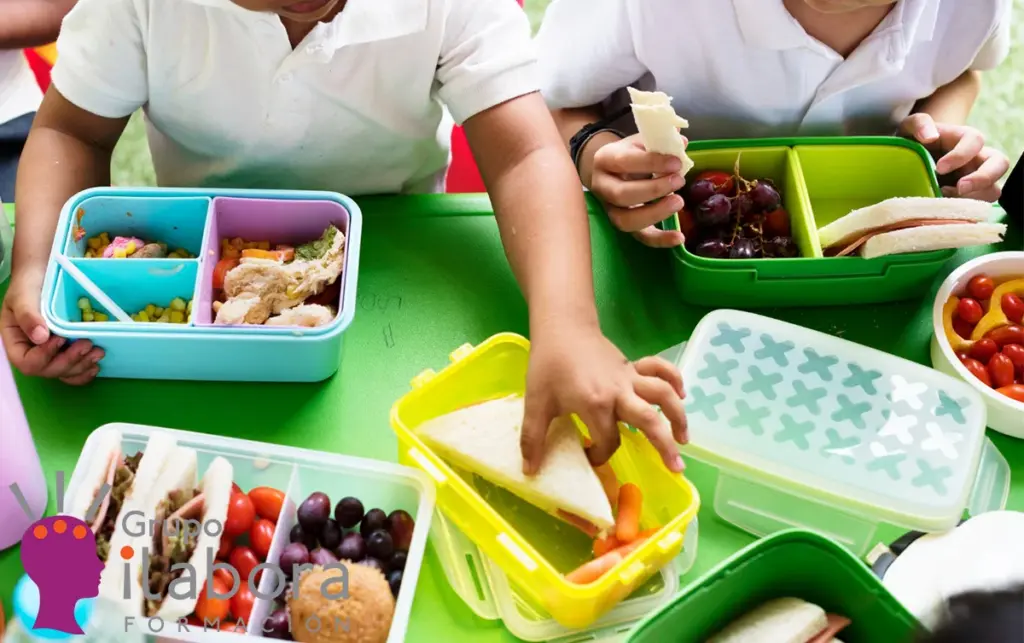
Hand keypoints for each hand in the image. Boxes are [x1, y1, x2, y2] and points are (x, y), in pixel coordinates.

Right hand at [1, 272, 102, 383]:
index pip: (26, 362)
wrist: (43, 274)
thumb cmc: (29, 284)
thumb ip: (28, 315)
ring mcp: (50, 353)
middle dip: (69, 362)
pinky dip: (85, 370)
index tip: (60, 338)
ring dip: (81, 366)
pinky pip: (73, 370)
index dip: (44, 356)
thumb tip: (41, 337)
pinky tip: (95, 364)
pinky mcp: (65, 350)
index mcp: (16, 341)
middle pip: (47, 370)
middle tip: (87, 345)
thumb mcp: (23, 295)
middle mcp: (32, 351)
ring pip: (63, 372)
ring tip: (98, 352)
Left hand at [520, 326, 686, 474]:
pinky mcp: (633, 366)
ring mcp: (629, 378)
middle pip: (650, 420)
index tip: (590, 456)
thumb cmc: (548, 364)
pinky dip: (674, 379)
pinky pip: (660, 370)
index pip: (608, 440)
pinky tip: (682, 395)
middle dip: (665, 446)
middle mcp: (618, 392)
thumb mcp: (536, 402)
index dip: (600, 455)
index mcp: (595, 404)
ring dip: (678, 416)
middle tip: (676, 469)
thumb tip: (530, 471)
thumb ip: (533, 438)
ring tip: (684, 440)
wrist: (562, 327)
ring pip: (663, 395)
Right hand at [589, 134, 687, 247]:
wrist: (613, 169)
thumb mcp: (640, 142)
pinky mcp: (624, 224)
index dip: (651, 163)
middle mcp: (602, 187)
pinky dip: (660, 240)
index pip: (624, 162)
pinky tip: (679, 238)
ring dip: (654, 213)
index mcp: (605, 160)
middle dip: (653, 189)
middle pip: (621, 195)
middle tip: (679, 181)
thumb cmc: (630, 154)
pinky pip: (639, 237)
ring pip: (625, 220)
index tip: (676, 162)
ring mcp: (610, 209)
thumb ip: (659, 141)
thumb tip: (681, 143)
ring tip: (678, 202)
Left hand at [900, 114, 1009, 201]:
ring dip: (974, 198)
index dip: (961, 154)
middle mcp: (977, 158)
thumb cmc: (914, 141)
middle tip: (959, 188)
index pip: (975, 140)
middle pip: (1000, 164)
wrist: (911, 159)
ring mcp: (976, 179)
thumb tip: (930, 136)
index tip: (939, 168)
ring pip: (993, 190)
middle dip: (983, 178)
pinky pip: (977, 207)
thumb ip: (920, 124)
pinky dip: (964, 211)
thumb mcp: (910, 126)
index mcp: (964, 138)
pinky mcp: (968, 197)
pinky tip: (943, 210)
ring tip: (946, 200)